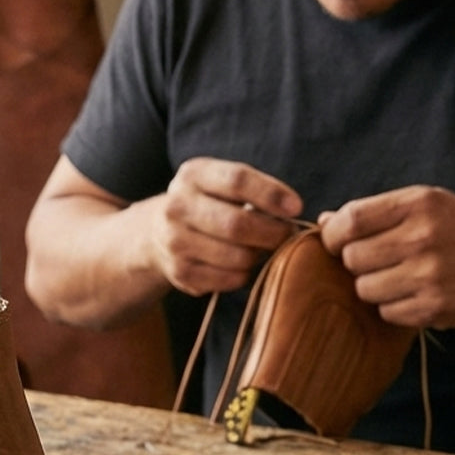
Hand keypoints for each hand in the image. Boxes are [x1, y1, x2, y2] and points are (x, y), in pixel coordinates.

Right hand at [153, 158, 301, 295]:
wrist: (158, 232)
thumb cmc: (208, 204)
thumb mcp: (221, 184)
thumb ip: (253, 191)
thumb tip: (292, 213)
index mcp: (193, 176)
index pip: (237, 180)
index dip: (271, 194)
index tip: (296, 208)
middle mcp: (177, 207)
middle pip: (237, 224)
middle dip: (272, 233)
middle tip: (288, 235)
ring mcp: (175, 242)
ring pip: (236, 256)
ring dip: (260, 255)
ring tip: (264, 248)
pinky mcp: (179, 272)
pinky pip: (229, 278)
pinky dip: (246, 274)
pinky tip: (244, 265)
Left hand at [320, 186, 454, 328]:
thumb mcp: (424, 204)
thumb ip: (375, 212)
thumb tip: (325, 221)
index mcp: (418, 205)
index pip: (352, 220)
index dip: (334, 235)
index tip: (337, 242)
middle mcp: (423, 238)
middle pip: (352, 258)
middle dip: (356, 262)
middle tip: (376, 261)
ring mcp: (428, 275)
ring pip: (364, 289)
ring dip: (373, 287)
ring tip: (397, 277)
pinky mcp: (433, 307)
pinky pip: (386, 312)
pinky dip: (392, 307)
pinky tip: (412, 294)